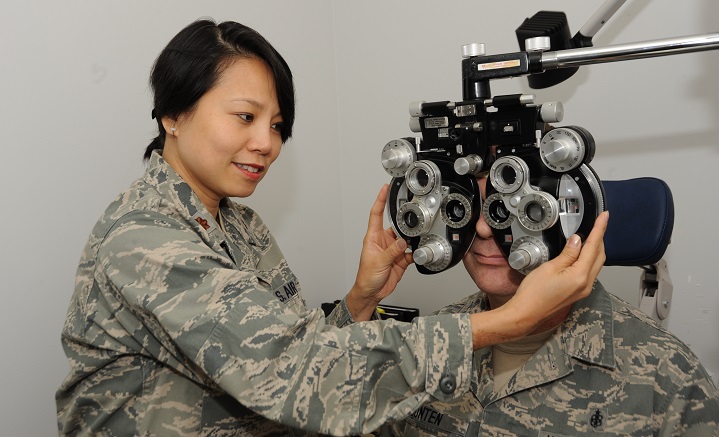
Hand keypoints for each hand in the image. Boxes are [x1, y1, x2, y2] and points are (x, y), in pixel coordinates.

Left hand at [346, 185, 413, 320]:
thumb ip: (392, 251)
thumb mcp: (378, 262)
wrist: (371, 293)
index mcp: (373, 237)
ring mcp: (393, 250)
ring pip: (406, 239)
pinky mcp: (400, 259)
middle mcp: (383, 241)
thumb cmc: (366, 277)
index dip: (380, 200)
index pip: (376, 214)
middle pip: (396, 226)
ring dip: (411, 240)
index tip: (384, 189)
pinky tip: (417, 253)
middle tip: (412, 219)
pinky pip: (411, 252)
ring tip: (416, 240)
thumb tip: (403, 242)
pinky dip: (416, 252)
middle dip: (404, 223)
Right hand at [470, 211, 608, 347]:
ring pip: (596, 264)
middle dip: (600, 238)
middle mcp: (586, 284)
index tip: (604, 216)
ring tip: (590, 235)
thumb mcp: (549, 267)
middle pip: (600, 256)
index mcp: (580, 276)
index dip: (600, 229)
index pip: (594, 247)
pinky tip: (582, 253)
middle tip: (598, 223)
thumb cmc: (533, 293)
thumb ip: (567, 253)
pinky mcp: (578, 292)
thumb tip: (577, 240)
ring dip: (595, 249)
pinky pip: (589, 271)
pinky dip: (589, 259)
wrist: (526, 313)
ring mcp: (583, 290)